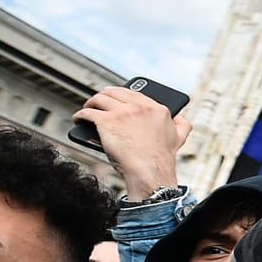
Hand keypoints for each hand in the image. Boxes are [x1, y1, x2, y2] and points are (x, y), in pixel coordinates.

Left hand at [73, 87, 191, 198]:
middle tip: (98, 101)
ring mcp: (121, 113)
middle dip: (104, 94)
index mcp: (156, 108)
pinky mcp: (106, 121)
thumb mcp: (180, 137)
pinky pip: (87, 112)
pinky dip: (80, 115)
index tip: (115, 96)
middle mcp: (139, 107)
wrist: (149, 170)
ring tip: (87, 109)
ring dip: (90, 103)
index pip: (135, 92)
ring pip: (99, 98)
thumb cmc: (161, 157)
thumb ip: (182, 124)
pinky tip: (78, 119)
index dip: (121, 93)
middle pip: (114, 91)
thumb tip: (179, 117)